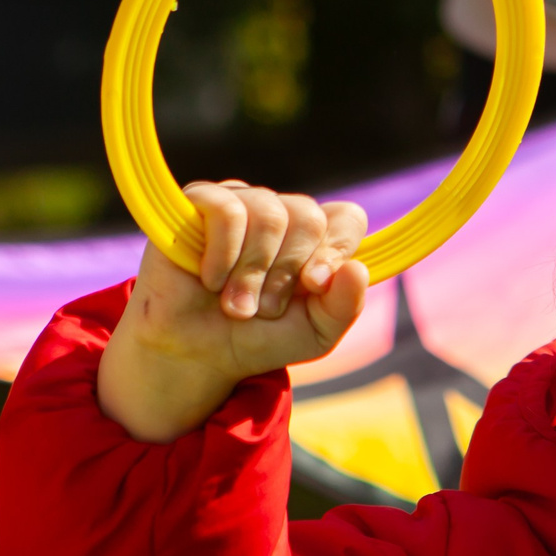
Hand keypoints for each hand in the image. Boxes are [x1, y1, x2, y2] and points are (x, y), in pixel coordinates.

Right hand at [96, 182, 369, 442]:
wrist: (198, 353)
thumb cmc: (259, 338)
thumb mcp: (315, 334)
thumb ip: (345, 306)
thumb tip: (357, 269)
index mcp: (315, 239)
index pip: (346, 218)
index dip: (336, 248)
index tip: (315, 285)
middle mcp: (281, 213)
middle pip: (308, 217)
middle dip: (288, 272)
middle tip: (266, 308)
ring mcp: (241, 202)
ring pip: (269, 214)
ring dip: (253, 272)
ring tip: (236, 306)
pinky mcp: (199, 202)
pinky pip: (227, 210)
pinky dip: (224, 254)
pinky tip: (211, 279)